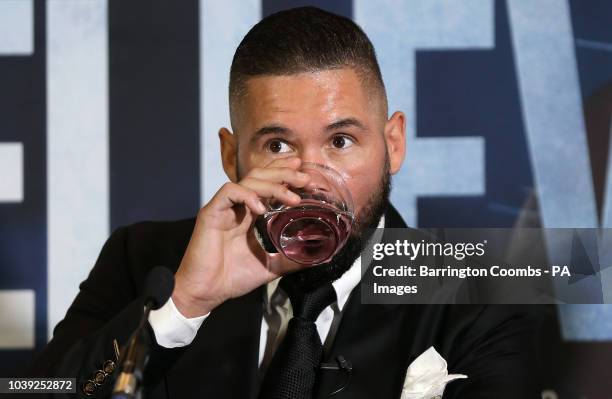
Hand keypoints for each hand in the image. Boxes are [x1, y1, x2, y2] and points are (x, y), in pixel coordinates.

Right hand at [172, 157, 309, 316]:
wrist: (206, 293)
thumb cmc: (232, 278)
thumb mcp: (271, 267)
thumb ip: (292, 259)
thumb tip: (318, 258)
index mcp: (250, 214)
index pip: (268, 183)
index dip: (285, 174)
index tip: (306, 174)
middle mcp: (237, 206)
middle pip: (260, 175)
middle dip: (284, 173)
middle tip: (305, 178)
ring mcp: (224, 208)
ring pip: (248, 180)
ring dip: (272, 184)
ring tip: (291, 196)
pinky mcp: (211, 213)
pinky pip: (230, 192)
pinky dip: (247, 195)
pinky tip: (262, 208)